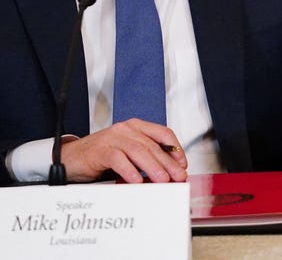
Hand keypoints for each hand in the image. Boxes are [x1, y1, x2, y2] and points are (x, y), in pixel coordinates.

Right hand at [59, 119, 187, 182]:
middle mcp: (126, 129)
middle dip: (168, 163)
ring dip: (153, 167)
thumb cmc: (101, 155)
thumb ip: (146, 157)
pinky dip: (130, 171)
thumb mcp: (127, 152)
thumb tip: (168, 171)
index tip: (183, 164)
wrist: (71, 157)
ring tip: (163, 180)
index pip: (163, 133)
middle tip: (178, 177)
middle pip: (153, 145)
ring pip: (139, 151)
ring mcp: (113, 138)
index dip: (175, 148)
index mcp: (136, 127)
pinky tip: (137, 181)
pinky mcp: (101, 150)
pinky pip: (119, 159)